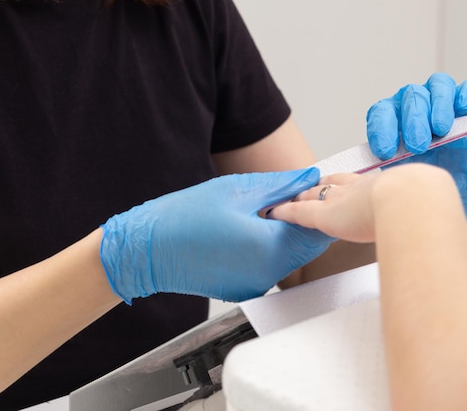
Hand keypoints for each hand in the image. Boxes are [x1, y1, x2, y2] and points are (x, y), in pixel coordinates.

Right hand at [99, 168, 335, 302]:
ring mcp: (255, 285)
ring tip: (261, 212)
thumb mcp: (237, 189)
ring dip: (285, 235)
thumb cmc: (184, 217)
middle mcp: (268, 274)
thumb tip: (309, 177)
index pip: (317, 230)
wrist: (148, 250)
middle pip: (306, 246)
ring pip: (289, 257)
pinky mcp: (244, 289)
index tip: (308, 190)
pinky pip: (269, 267)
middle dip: (303, 220)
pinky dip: (268, 249)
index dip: (317, 206)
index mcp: (269, 248)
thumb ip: (281, 185)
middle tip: (283, 196)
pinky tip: (246, 230)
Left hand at [268, 164, 462, 243]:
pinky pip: (299, 213)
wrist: (411, 200)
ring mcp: (338, 201)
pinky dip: (285, 212)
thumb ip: (417, 215)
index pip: (351, 182)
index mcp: (377, 186)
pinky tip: (274, 213)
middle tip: (302, 189)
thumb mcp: (423, 204)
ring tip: (284, 201)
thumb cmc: (423, 204)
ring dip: (297, 198)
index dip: (340, 184)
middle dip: (314, 187)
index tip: (333, 184)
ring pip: (311, 196)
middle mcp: (354, 189)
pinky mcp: (325, 216)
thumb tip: (430, 226)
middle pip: (327, 185)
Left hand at [366, 72, 466, 227]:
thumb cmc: (416, 180)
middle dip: (412, 121)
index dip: (381, 128)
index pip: (381, 112)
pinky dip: (465, 96)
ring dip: (437, 107)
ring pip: (437, 87)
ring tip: (438, 131)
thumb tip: (344, 176)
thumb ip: (377, 166)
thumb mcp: (393, 175)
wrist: (444, 194)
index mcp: (390, 118)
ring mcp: (441, 102)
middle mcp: (413, 105)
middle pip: (410, 97)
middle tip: (416, 146)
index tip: (384, 151)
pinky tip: (462, 109)